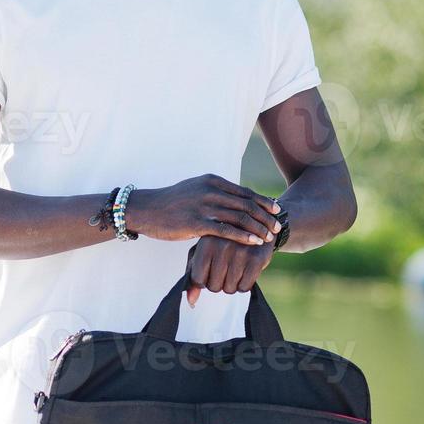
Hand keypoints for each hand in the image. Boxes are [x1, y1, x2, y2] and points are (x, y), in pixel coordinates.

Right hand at [126, 174, 281, 246]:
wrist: (145, 210)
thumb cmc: (171, 203)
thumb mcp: (195, 190)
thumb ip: (215, 193)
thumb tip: (234, 200)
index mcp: (212, 180)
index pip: (245, 192)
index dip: (263, 202)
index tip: (276, 212)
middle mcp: (211, 190)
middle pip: (247, 204)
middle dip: (265, 217)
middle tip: (277, 227)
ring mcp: (204, 205)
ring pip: (240, 217)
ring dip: (258, 228)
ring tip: (269, 237)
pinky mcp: (197, 222)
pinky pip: (226, 230)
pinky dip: (244, 236)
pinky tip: (254, 243)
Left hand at [185, 235, 275, 307]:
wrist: (254, 227)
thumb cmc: (222, 244)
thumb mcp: (203, 253)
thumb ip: (193, 276)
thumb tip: (191, 302)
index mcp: (206, 244)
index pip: (198, 280)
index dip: (204, 281)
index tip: (210, 271)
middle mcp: (222, 246)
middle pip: (213, 286)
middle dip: (218, 283)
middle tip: (225, 269)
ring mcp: (240, 252)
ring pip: (229, 289)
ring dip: (231, 284)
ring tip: (235, 269)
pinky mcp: (256, 259)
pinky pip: (245, 288)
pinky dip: (244, 285)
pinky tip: (245, 271)